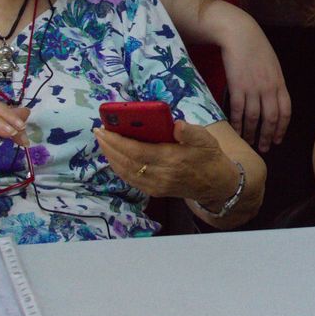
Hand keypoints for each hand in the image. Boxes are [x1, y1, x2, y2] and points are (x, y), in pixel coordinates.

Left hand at [94, 120, 238, 201]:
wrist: (216, 184)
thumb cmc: (209, 157)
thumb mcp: (206, 139)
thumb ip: (190, 132)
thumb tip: (176, 124)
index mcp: (172, 159)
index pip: (137, 151)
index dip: (118, 141)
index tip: (105, 129)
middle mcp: (161, 175)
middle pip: (127, 162)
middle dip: (109, 147)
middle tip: (98, 132)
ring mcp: (156, 185)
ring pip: (126, 172)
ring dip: (111, 157)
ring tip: (102, 141)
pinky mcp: (154, 191)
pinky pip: (130, 179)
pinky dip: (118, 167)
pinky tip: (113, 157)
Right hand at [215, 9, 290, 152]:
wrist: (240, 35)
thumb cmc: (257, 48)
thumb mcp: (273, 66)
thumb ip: (274, 83)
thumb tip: (274, 100)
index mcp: (279, 83)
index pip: (286, 111)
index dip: (282, 128)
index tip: (278, 139)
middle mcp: (268, 88)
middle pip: (271, 118)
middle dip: (268, 136)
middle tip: (264, 148)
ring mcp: (252, 88)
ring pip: (254, 118)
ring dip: (252, 133)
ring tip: (249, 143)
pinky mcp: (236, 87)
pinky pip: (237, 110)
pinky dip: (237, 123)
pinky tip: (236, 131)